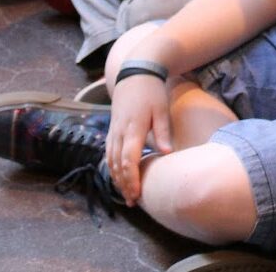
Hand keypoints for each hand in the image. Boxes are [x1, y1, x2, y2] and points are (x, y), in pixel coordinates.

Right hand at [107, 70, 172, 205]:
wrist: (135, 73)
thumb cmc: (152, 91)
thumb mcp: (161, 109)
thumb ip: (163, 132)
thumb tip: (167, 154)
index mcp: (133, 129)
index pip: (129, 160)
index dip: (131, 179)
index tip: (137, 194)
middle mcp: (119, 132)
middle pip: (117, 165)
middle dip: (124, 185)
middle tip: (133, 201)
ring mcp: (113, 131)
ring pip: (110, 161)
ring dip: (116, 179)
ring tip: (126, 194)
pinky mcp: (112, 129)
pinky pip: (108, 153)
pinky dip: (112, 168)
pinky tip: (118, 177)